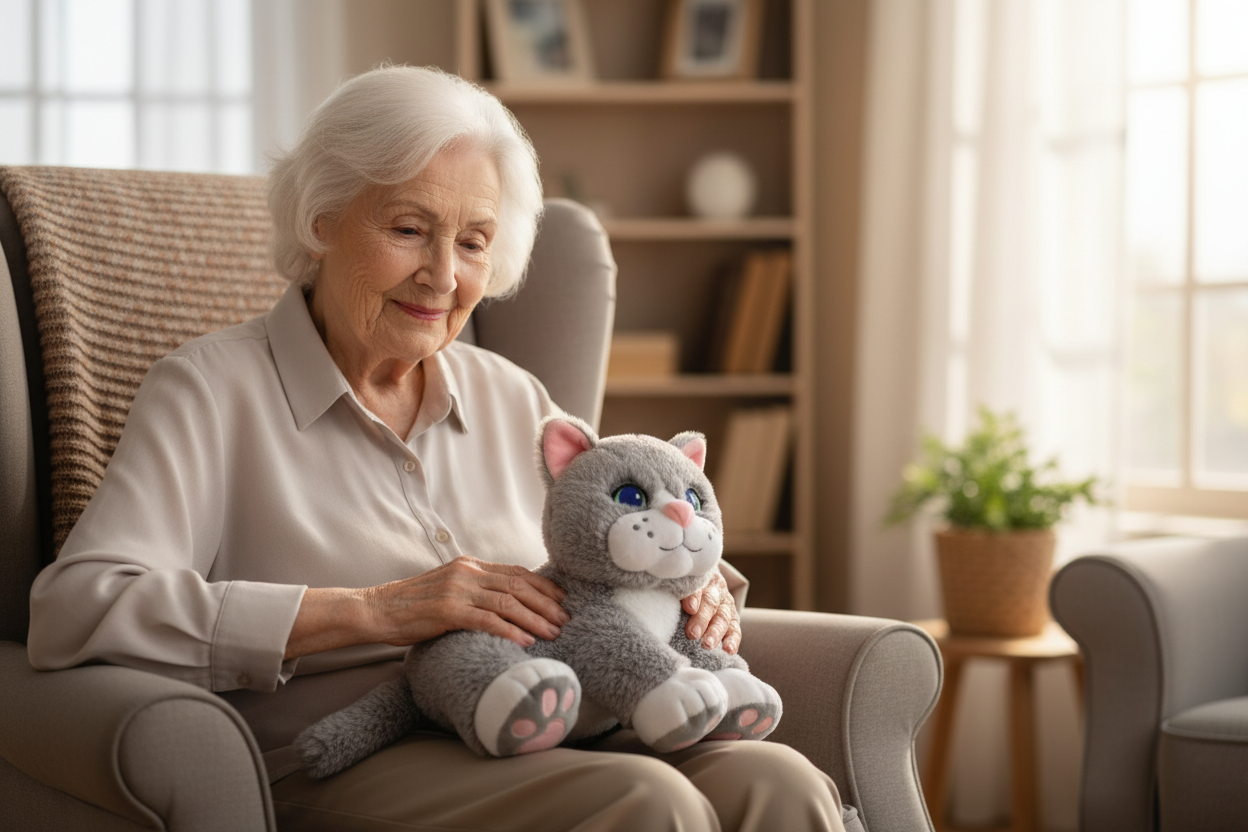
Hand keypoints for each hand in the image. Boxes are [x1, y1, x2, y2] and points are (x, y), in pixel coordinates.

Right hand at [286, 556, 569, 659]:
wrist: (378, 610)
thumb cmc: (413, 606)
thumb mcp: (449, 588)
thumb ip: (474, 590)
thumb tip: (506, 603)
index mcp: (470, 565)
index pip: (516, 571)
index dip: (543, 585)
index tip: (562, 598)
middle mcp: (467, 573)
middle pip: (518, 585)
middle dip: (546, 603)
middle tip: (565, 619)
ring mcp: (458, 590)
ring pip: (508, 602)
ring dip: (535, 618)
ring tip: (553, 632)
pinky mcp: (448, 611)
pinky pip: (487, 620)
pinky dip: (510, 630)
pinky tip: (525, 641)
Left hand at [681, 571, 740, 653]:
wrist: (703, 583)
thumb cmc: (683, 587)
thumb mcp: (679, 584)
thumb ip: (674, 591)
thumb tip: (658, 601)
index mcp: (701, 577)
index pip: (697, 585)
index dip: (694, 596)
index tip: (689, 608)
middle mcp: (715, 589)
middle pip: (710, 602)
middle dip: (702, 619)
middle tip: (692, 633)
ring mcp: (726, 604)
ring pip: (723, 617)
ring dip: (715, 632)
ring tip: (707, 644)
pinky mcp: (733, 618)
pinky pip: (735, 629)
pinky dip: (733, 640)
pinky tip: (729, 650)